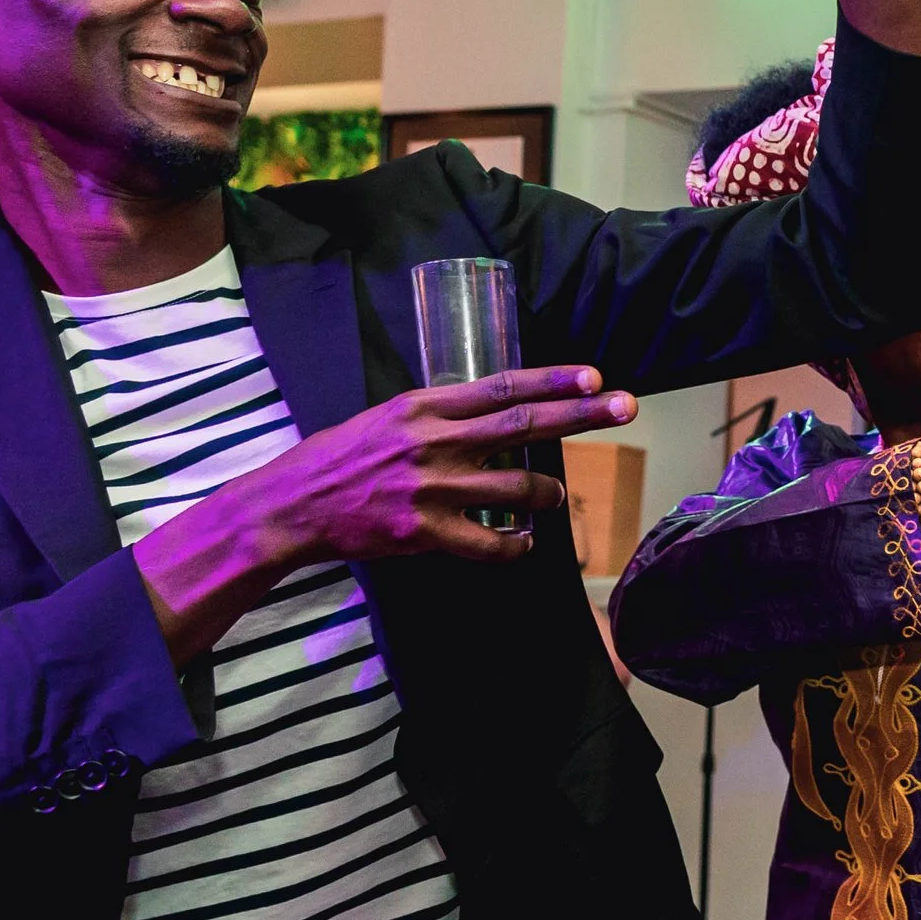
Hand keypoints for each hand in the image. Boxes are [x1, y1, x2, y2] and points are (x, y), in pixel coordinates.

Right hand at [175, 365, 636, 569]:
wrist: (295, 505)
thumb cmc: (341, 457)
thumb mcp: (388, 417)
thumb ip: (438, 415)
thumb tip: (488, 412)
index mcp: (424, 406)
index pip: (503, 386)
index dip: (552, 380)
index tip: (593, 375)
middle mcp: (435, 441)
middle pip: (526, 424)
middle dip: (582, 414)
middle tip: (625, 406)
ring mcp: (433, 489)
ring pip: (518, 486)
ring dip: (548, 492)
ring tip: (555, 497)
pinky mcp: (425, 533)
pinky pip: (491, 543)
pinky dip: (516, 544)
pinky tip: (523, 543)